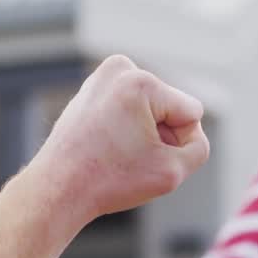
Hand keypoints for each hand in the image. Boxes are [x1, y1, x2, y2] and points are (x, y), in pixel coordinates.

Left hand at [30, 55, 209, 221]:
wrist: (58, 188)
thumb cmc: (110, 181)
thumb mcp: (173, 172)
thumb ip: (199, 148)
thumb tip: (190, 130)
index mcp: (140, 82)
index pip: (191, 112)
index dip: (182, 144)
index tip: (150, 160)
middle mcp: (119, 69)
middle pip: (169, 107)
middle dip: (160, 135)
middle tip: (129, 159)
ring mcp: (102, 76)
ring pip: (150, 109)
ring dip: (144, 133)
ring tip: (118, 153)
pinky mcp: (92, 89)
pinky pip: (129, 109)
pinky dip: (126, 129)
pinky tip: (108, 146)